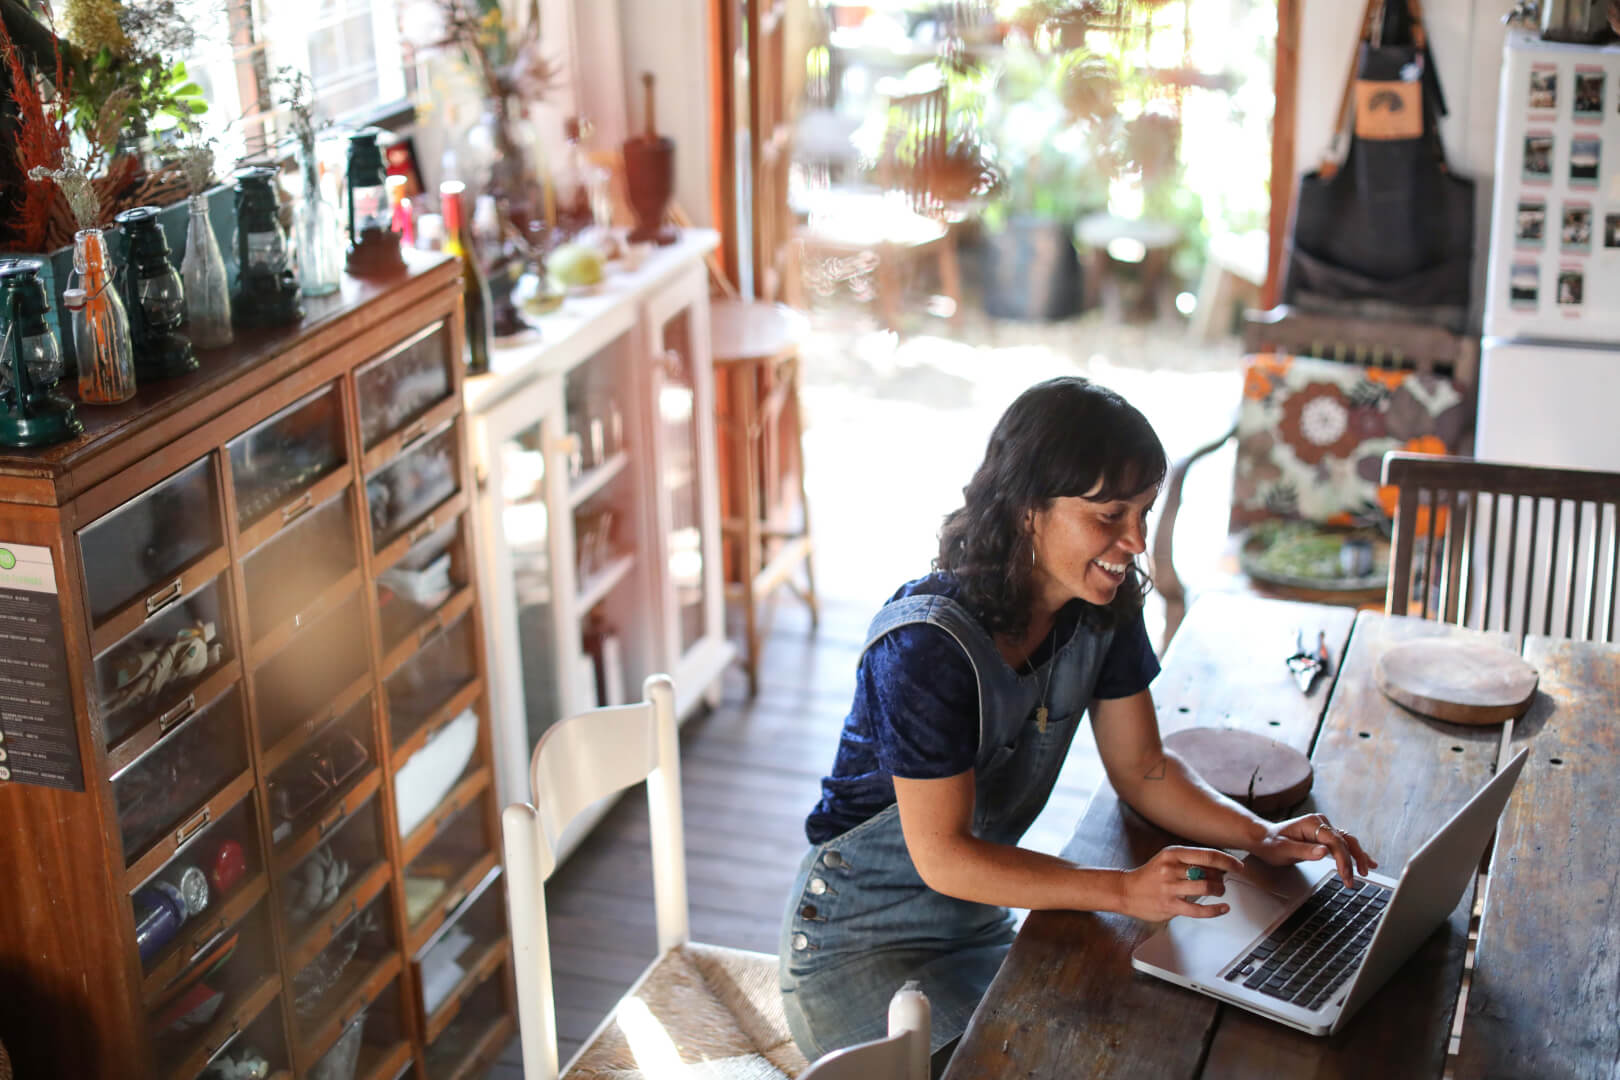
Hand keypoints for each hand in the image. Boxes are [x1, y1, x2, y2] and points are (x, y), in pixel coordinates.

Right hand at [1116, 846, 1245, 920]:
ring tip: (1219, 892)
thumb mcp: (1167, 859)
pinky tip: (1222, 908)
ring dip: (1219, 890)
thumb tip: (1218, 865)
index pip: (1208, 855)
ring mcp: (1170, 887)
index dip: (1228, 861)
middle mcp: (1171, 868)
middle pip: (1209, 871)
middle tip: (1223, 880)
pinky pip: (1199, 910)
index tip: (1238, 865)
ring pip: (1206, 888)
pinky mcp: (1170, 905)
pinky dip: (1215, 910)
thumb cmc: (1149, 875)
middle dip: (1222, 877)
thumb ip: (1189, 861)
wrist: (1126, 891)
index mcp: (1173, 853)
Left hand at [1250, 813, 1377, 886]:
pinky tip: (1367, 862)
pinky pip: (1343, 845)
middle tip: (1353, 880)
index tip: (1345, 875)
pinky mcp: (1325, 837)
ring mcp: (1324, 829)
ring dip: (1358, 857)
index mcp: (1312, 823)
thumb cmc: (1270, 843)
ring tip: (1365, 873)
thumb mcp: (1283, 850)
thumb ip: (1304, 851)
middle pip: (1345, 841)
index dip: (1343, 859)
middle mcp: (1321, 823)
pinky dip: (1355, 854)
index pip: (1335, 842)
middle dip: (1352, 861)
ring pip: (1348, 842)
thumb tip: (1324, 852)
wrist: (1263, 838)